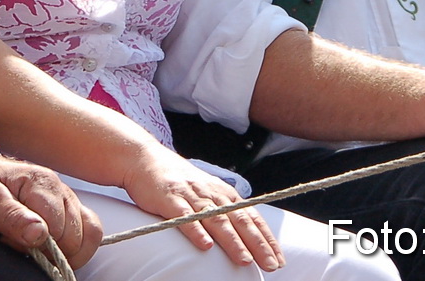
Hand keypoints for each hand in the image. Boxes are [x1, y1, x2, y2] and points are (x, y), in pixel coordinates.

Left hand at [0, 152, 102, 268]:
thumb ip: (12, 218)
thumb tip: (40, 235)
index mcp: (41, 183)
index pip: (57, 228)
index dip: (37, 244)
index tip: (11, 239)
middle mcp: (61, 189)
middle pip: (75, 235)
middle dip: (51, 250)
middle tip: (21, 243)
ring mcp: (69, 198)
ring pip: (89, 234)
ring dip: (68, 252)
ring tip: (40, 249)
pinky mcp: (71, 209)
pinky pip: (90, 231)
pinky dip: (78, 247)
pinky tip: (55, 248)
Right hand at [119, 147, 282, 270]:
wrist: (145, 158)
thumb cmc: (179, 181)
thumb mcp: (208, 192)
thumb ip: (225, 211)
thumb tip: (247, 234)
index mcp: (224, 194)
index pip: (251, 217)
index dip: (266, 239)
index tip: (279, 259)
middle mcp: (212, 194)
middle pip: (239, 220)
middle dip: (257, 244)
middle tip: (271, 265)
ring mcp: (191, 196)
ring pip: (216, 220)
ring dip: (231, 240)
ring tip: (244, 259)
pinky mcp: (169, 199)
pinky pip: (184, 217)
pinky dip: (195, 231)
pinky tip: (204, 245)